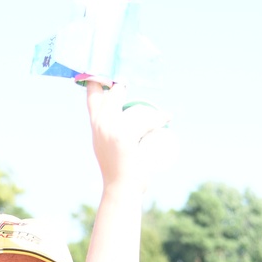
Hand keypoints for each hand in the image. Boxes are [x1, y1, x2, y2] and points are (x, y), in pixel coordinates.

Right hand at [86, 80, 168, 194]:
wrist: (119, 190)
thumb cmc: (118, 172)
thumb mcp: (106, 147)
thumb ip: (107, 133)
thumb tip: (116, 121)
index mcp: (95, 125)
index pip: (93, 93)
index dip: (101, 76)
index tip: (115, 70)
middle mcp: (100, 124)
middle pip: (115, 93)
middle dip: (126, 84)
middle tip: (141, 86)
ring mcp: (111, 129)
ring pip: (134, 108)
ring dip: (153, 113)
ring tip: (163, 115)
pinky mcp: (123, 137)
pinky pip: (145, 122)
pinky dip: (160, 119)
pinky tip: (168, 118)